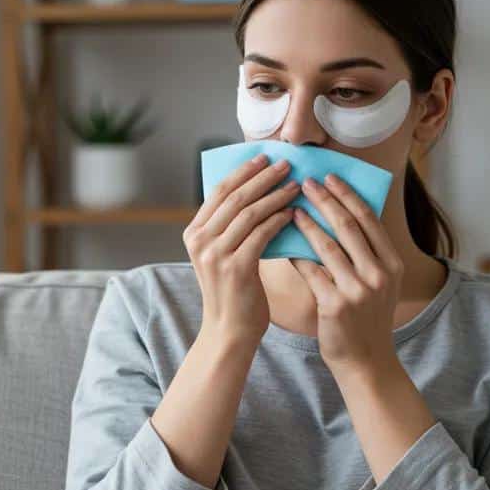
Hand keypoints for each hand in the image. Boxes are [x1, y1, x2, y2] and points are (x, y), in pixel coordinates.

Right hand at [183, 153, 299, 345]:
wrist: (229, 331)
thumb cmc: (233, 293)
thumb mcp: (221, 256)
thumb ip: (229, 229)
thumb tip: (254, 194)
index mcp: (194, 233)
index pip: (219, 191)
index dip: (243, 171)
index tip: (264, 158)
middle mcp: (200, 241)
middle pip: (235, 197)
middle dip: (262, 177)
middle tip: (286, 164)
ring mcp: (216, 254)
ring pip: (250, 212)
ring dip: (275, 195)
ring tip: (295, 185)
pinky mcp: (236, 268)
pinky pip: (261, 234)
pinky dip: (278, 220)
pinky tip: (293, 213)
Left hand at [288, 173, 403, 375]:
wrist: (365, 361)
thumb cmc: (367, 320)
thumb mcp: (379, 286)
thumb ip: (367, 256)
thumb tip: (341, 218)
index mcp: (392, 264)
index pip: (369, 219)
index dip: (348, 195)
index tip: (330, 177)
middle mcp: (378, 274)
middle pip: (348, 226)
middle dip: (325, 200)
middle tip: (306, 182)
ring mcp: (357, 290)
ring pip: (326, 246)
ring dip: (306, 222)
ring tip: (289, 206)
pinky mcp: (335, 305)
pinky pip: (310, 271)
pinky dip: (296, 253)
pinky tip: (283, 241)